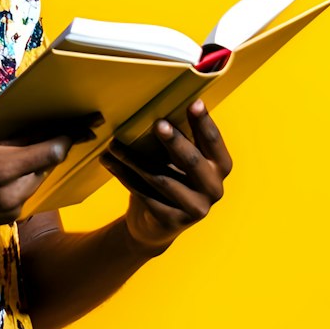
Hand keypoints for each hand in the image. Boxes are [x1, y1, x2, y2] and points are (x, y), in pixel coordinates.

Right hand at [0, 47, 99, 234]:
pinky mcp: (12, 218)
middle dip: (59, 144)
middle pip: (49, 163)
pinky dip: (30, 175)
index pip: (49, 151)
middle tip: (77, 128)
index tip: (88, 123)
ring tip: (42, 144)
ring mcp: (12, 208)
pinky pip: (31, 191)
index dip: (69, 136)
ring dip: (44, 160)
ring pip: (42, 177)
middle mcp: (9, 191)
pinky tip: (22, 165)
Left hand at [99, 99, 231, 251]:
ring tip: (114, 144)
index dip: (205, 123)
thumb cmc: (170, 179)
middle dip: (174, 141)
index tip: (195, 103)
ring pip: (161, 179)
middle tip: (157, 124)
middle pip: (192, 161)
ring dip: (134, 159)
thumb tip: (156, 107)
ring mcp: (195, 208)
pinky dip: (124, 176)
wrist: (155, 225)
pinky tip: (109, 163)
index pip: (213, 142)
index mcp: (220, 167)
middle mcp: (214, 189)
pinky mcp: (172, 221)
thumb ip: (177, 141)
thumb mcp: (178, 161)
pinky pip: (145, 194)